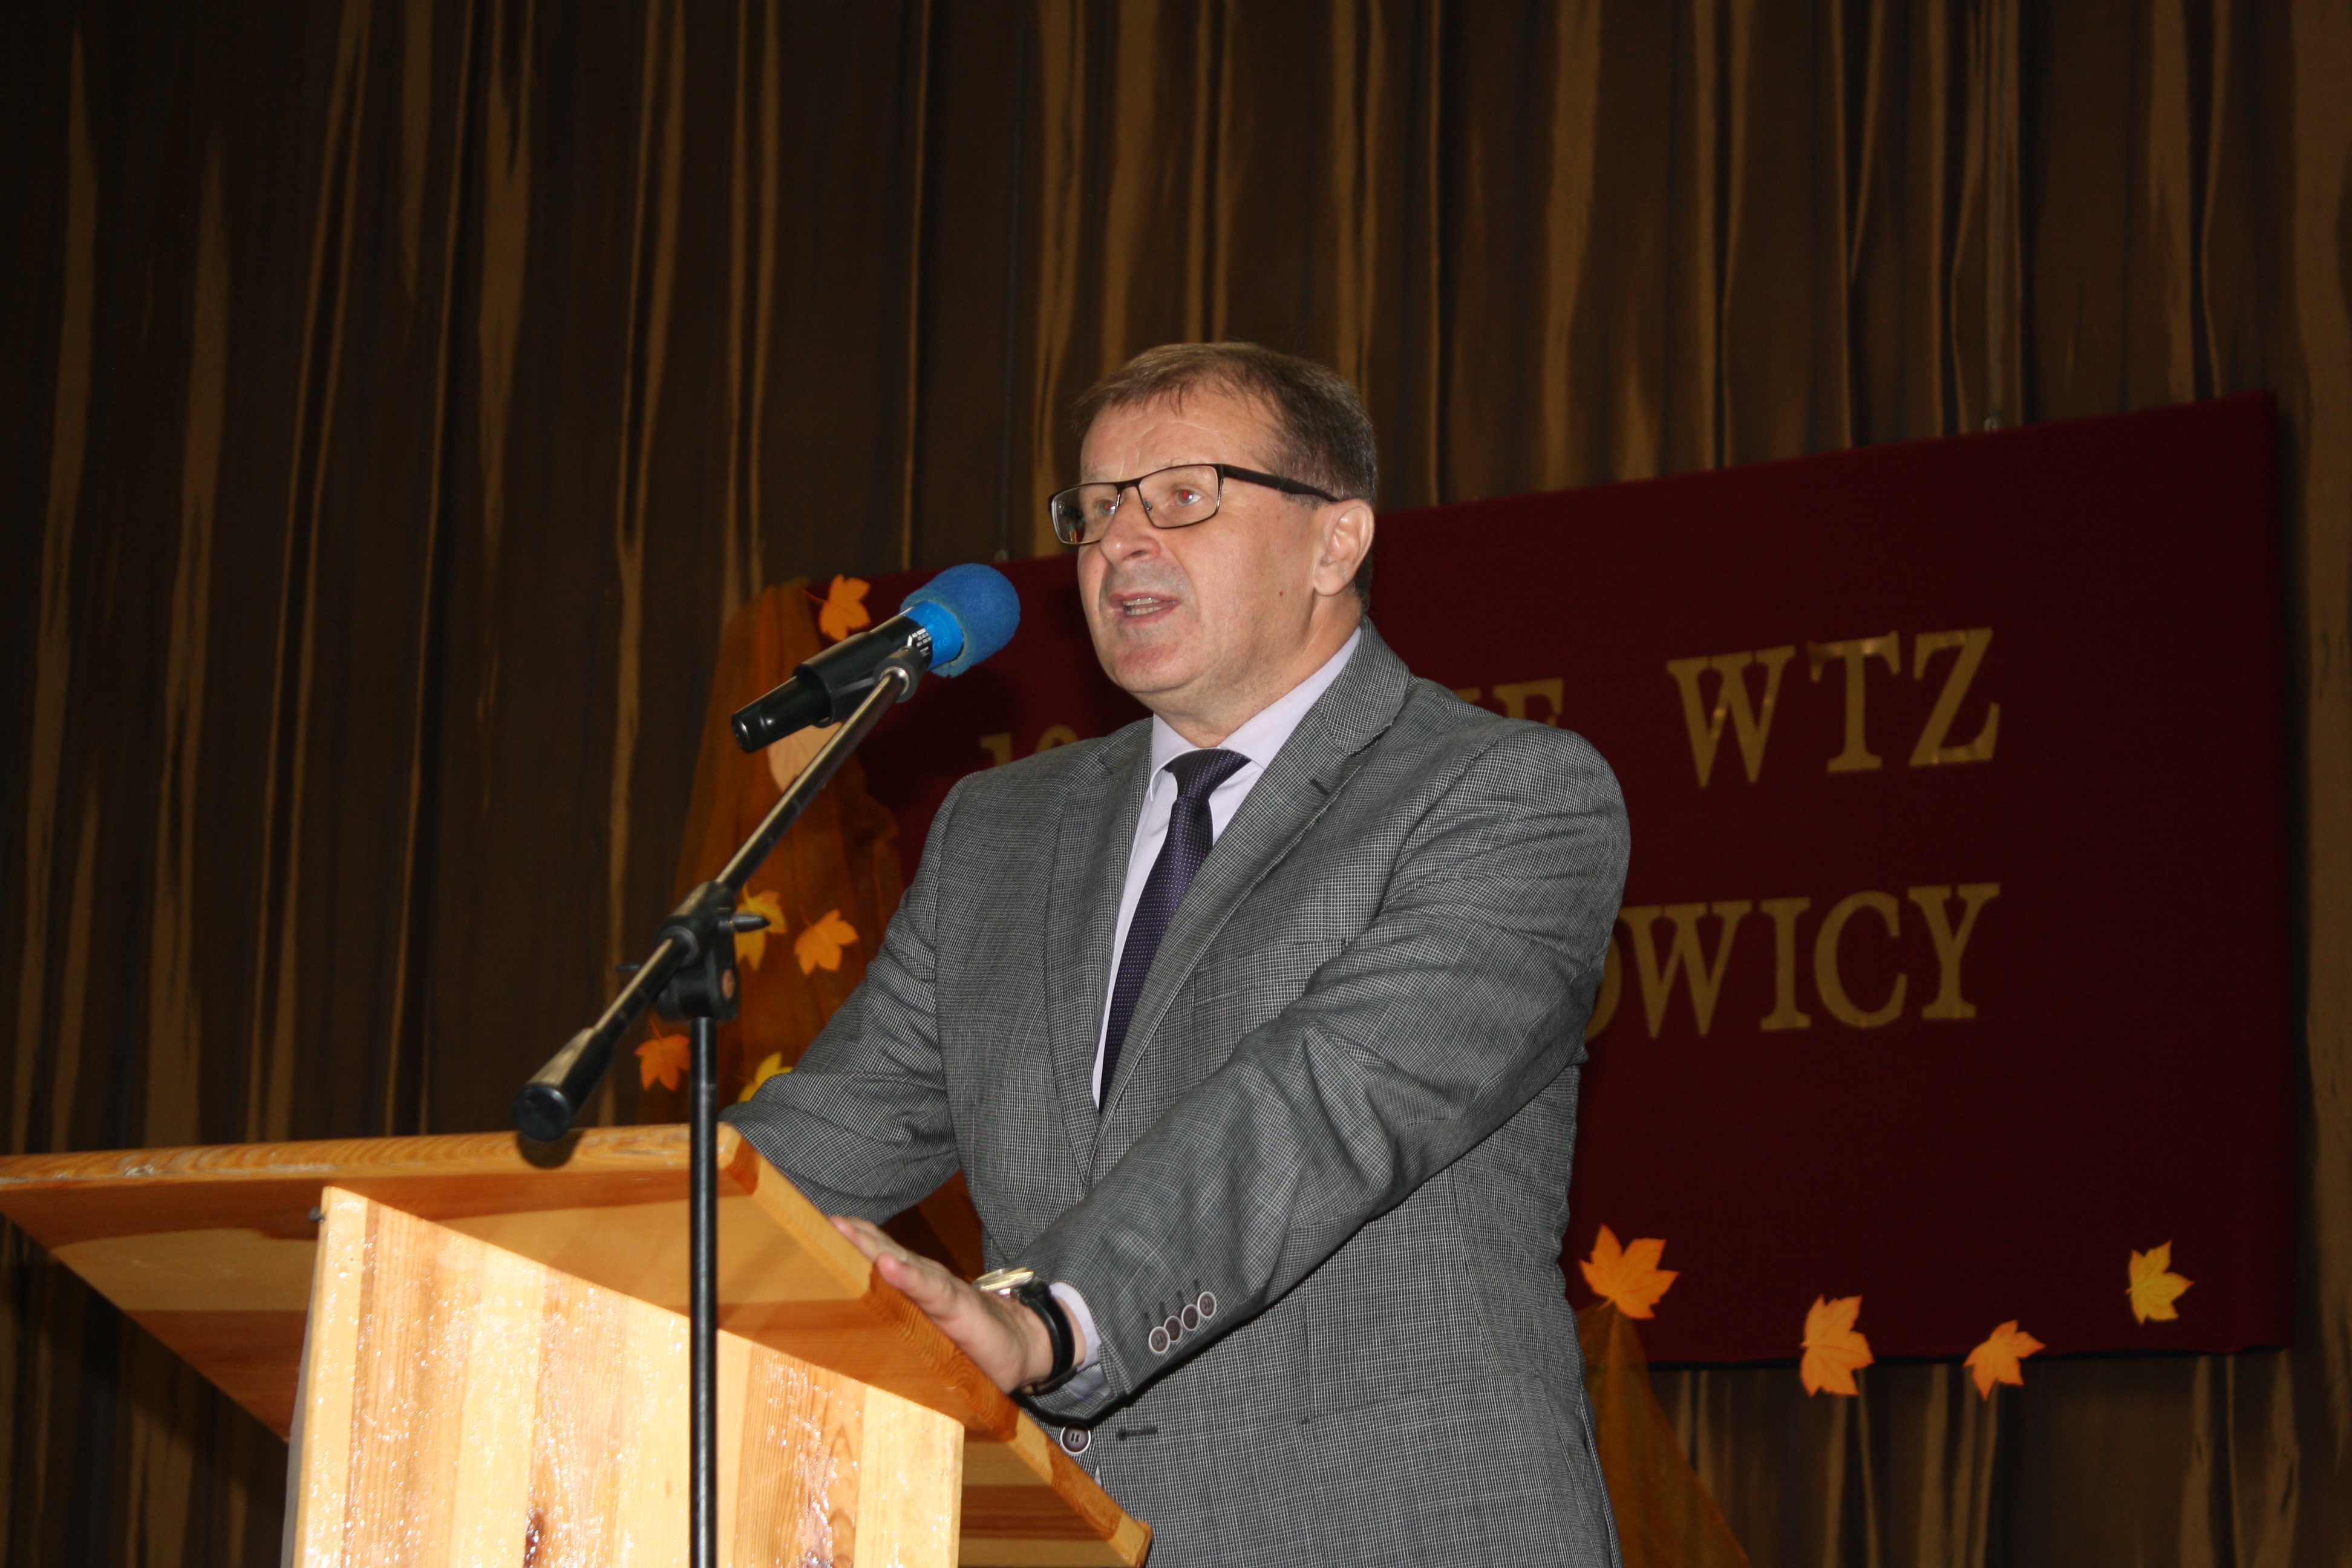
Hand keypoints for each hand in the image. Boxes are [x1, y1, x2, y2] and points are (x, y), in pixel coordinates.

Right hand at [829, 1215, 1074, 1391]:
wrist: (1018, 1338)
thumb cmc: (997, 1352)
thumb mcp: (991, 1366)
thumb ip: (965, 1371)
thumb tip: (948, 1403)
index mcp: (956, 1306)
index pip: (932, 1288)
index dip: (910, 1277)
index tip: (886, 1263)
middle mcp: (938, 1285)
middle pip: (903, 1261)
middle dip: (870, 1246)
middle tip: (837, 1228)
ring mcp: (929, 1279)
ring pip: (895, 1254)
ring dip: (865, 1240)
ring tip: (834, 1226)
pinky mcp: (922, 1280)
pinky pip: (896, 1258)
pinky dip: (872, 1244)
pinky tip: (848, 1232)